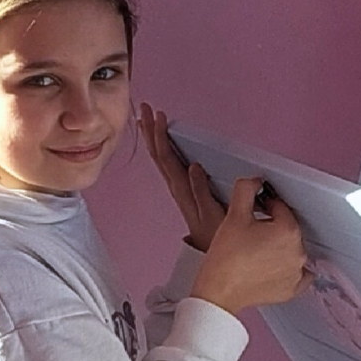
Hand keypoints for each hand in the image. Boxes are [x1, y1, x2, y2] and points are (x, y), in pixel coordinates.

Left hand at [137, 102, 224, 251]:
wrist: (213, 253)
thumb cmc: (216, 234)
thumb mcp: (213, 214)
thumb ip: (201, 191)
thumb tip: (194, 166)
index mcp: (181, 188)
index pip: (166, 157)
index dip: (161, 135)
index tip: (159, 116)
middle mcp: (175, 185)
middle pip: (157, 153)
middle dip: (150, 128)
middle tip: (144, 107)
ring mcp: (176, 187)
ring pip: (159, 157)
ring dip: (152, 136)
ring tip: (146, 118)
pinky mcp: (181, 189)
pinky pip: (166, 164)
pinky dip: (161, 148)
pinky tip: (160, 141)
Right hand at [190, 177, 312, 314]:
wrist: (218, 290)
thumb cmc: (225, 257)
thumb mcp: (233, 215)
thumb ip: (245, 189)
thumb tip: (255, 181)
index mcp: (288, 231)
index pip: (280, 207)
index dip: (263, 206)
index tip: (250, 214)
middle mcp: (298, 252)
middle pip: (286, 228)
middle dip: (270, 226)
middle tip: (248, 233)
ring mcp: (297, 273)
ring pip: (290, 249)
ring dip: (276, 246)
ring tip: (253, 250)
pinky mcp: (292, 289)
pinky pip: (296, 273)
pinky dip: (284, 267)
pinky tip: (267, 265)